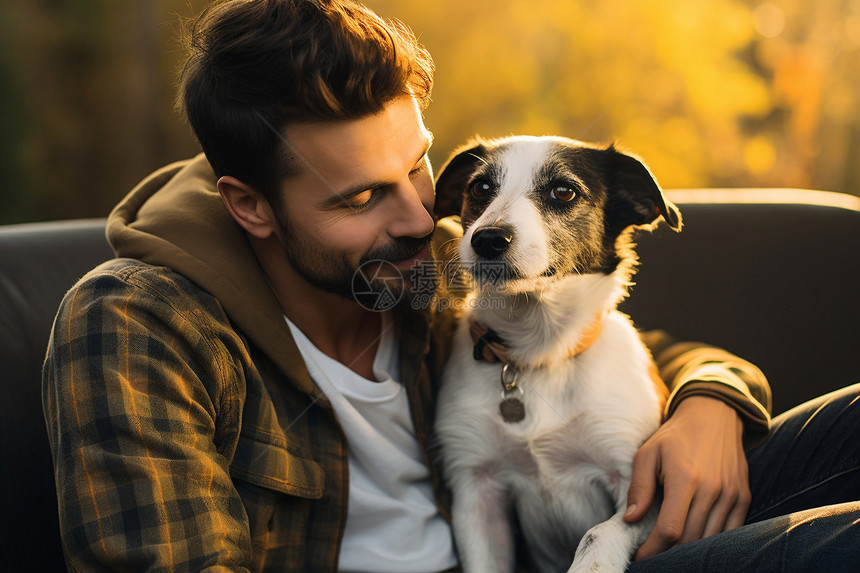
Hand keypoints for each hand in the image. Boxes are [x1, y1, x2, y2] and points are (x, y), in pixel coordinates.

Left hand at [623, 395, 750, 559]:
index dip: (653, 550)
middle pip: (690, 540)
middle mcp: (712, 489)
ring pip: (710, 539)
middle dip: (668, 554)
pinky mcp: (743, 497)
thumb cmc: (675, 436)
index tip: (640, 557)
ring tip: (670, 552)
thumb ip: (640, 487)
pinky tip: (695, 542)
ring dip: (690, 551)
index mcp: (684, 479)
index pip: (670, 530)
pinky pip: (730, 532)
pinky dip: (712, 542)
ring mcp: (731, 495)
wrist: (714, 415)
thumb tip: (630, 519)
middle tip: (652, 557)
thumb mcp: (648, 454)